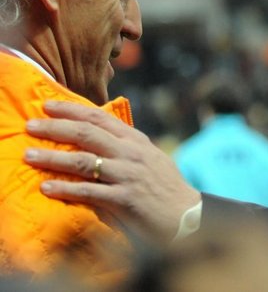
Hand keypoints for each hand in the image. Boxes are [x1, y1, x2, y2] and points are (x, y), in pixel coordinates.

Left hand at [23, 100, 200, 243]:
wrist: (186, 215)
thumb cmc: (164, 188)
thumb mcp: (148, 158)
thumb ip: (125, 146)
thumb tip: (97, 137)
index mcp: (135, 140)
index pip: (99, 117)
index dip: (71, 109)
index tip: (47, 105)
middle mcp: (131, 153)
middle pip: (87, 133)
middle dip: (55, 127)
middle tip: (30, 125)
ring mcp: (128, 174)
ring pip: (83, 160)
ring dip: (53, 157)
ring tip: (29, 155)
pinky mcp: (126, 199)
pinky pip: (89, 191)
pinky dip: (65, 189)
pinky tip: (46, 188)